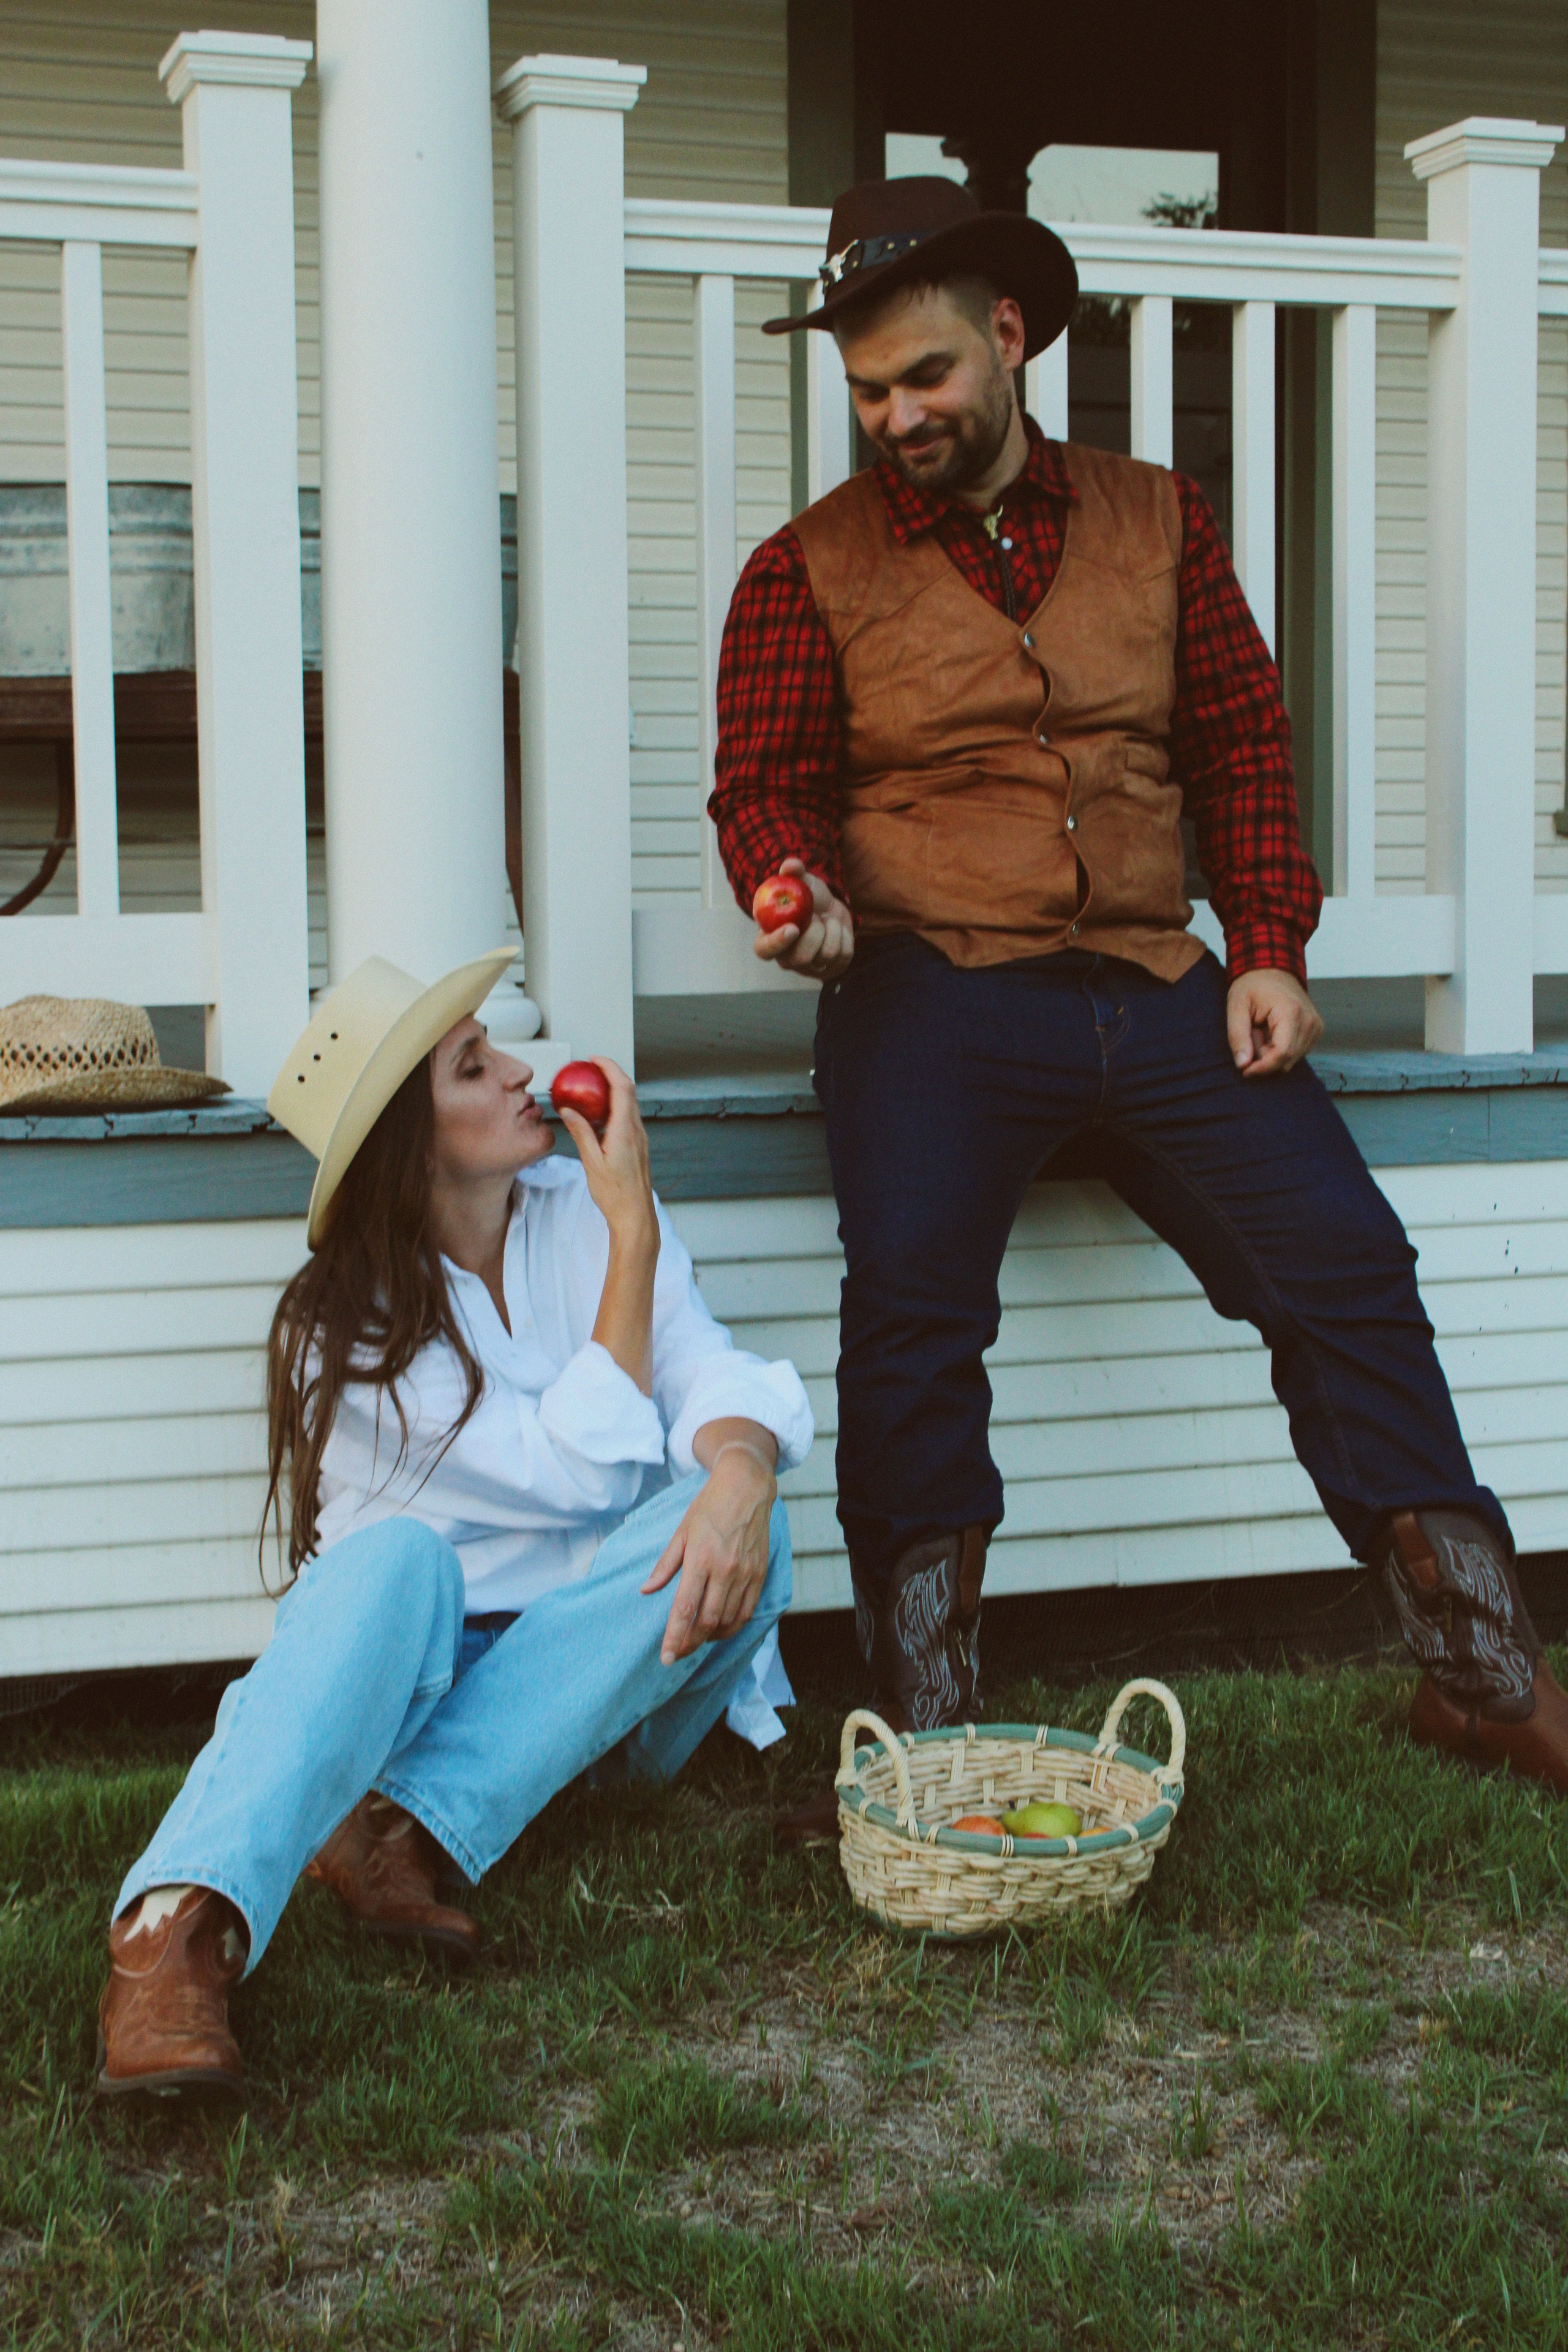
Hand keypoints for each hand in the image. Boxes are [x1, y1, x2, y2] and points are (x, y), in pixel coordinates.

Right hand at [557, 1059, 655, 1241]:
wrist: (635, 1215)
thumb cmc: (615, 1194)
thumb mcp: (591, 1162)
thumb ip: (581, 1133)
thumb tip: (569, 1111)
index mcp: (626, 1131)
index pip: (622, 1088)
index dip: (610, 1068)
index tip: (595, 1060)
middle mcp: (637, 1131)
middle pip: (628, 1091)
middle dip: (611, 1074)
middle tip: (592, 1068)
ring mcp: (640, 1138)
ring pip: (630, 1104)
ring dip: (613, 1090)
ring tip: (592, 1088)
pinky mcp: (638, 1146)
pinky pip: (628, 1118)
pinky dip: (614, 1107)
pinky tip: (598, 1116)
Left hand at [642, 1441, 777, 1663]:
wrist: (747, 1487)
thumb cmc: (709, 1506)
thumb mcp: (681, 1532)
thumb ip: (665, 1565)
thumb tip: (646, 1591)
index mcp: (701, 1559)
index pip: (685, 1608)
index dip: (675, 1637)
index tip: (666, 1657)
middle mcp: (725, 1569)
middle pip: (707, 1621)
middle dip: (691, 1643)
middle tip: (678, 1653)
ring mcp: (745, 1573)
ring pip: (728, 1620)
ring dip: (711, 1636)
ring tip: (697, 1638)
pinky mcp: (760, 1573)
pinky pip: (747, 1611)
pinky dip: (733, 1626)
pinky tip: (720, 1628)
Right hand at [752, 859, 854, 981]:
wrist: (828, 908)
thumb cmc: (806, 898)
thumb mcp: (800, 882)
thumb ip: (793, 872)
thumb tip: (791, 865)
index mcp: (768, 939)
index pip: (765, 950)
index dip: (777, 943)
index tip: (793, 928)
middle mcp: (786, 959)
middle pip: (800, 958)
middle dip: (815, 932)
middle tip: (816, 916)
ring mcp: (810, 968)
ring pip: (826, 955)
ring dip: (832, 929)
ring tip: (827, 920)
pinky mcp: (832, 969)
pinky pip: (843, 955)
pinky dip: (845, 935)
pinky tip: (837, 930)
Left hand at [1227, 969, 1322, 1078]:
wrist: (1272, 969)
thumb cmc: (1252, 986)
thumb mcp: (1236, 1007)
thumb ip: (1237, 1036)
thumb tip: (1243, 1064)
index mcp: (1291, 1012)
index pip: (1282, 1053)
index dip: (1262, 1067)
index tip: (1244, 1069)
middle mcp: (1309, 1021)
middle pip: (1286, 1060)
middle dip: (1264, 1056)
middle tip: (1252, 1034)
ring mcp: (1315, 1026)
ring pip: (1291, 1059)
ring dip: (1271, 1052)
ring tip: (1261, 1030)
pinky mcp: (1316, 1030)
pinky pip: (1296, 1053)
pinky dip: (1280, 1048)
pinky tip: (1272, 1032)